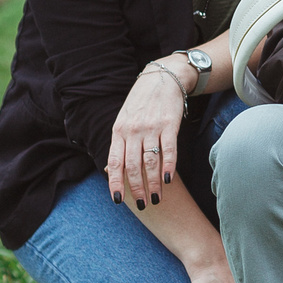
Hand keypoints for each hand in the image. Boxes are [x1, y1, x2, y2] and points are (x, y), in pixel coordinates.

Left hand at [107, 66, 189, 207]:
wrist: (161, 77)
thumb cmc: (141, 103)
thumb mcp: (124, 120)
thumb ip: (120, 144)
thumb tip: (113, 171)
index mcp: (118, 131)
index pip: (114, 162)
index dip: (115, 182)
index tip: (118, 200)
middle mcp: (133, 130)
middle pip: (133, 166)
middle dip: (137, 189)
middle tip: (143, 205)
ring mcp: (151, 127)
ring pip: (150, 161)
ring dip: (153, 183)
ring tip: (157, 198)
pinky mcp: (169, 124)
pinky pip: (168, 149)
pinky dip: (168, 166)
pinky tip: (169, 180)